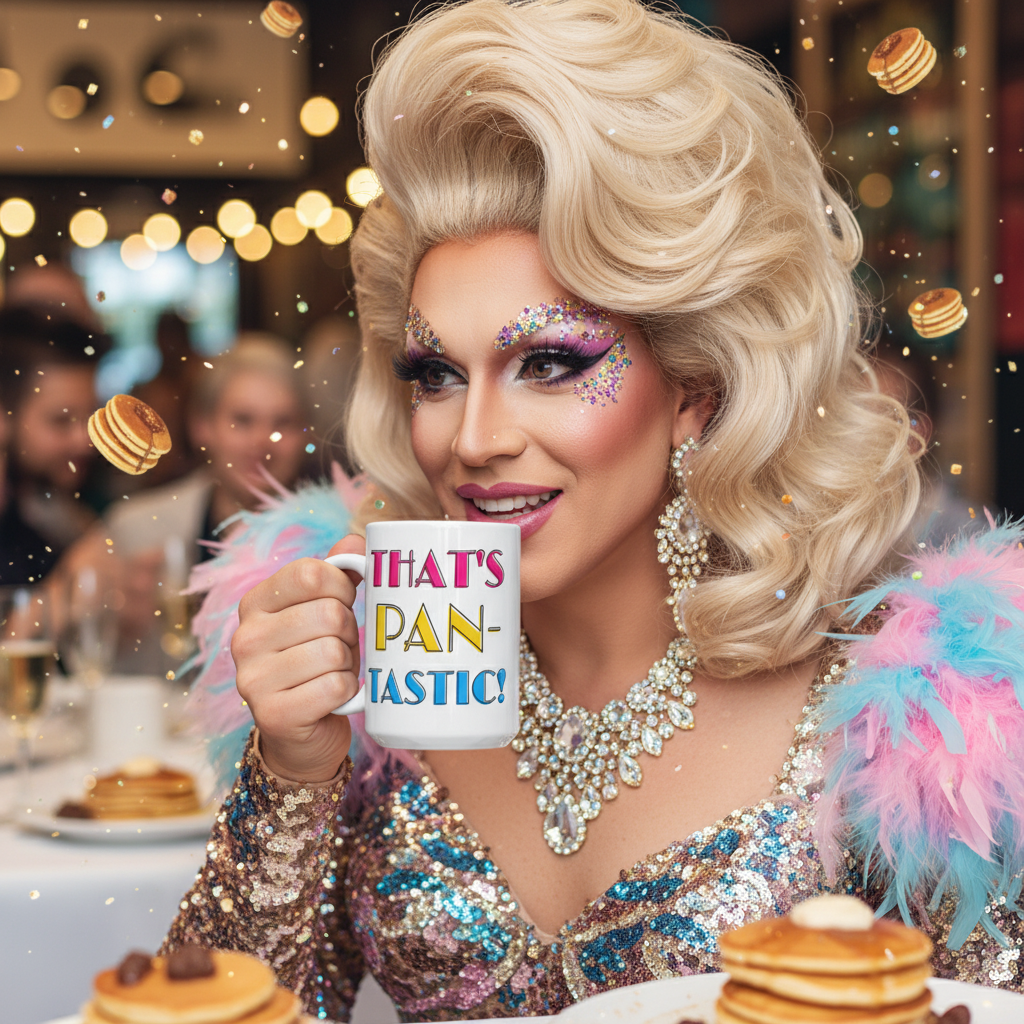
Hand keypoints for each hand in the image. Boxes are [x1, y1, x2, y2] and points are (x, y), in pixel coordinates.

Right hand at [232, 534, 364, 781]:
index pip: (311, 572)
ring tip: (334, 672)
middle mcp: (245, 638)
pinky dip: (347, 692)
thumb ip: (338, 573)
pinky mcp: (273, 715)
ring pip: (335, 652)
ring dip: (348, 664)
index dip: (343, 586)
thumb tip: (356, 542)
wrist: (302, 734)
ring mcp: (253, 678)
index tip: (345, 602)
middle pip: (330, 614)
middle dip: (349, 633)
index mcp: (255, 602)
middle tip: (339, 647)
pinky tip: (332, 698)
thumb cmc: (317, 662)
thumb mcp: (325, 611)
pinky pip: (336, 686)